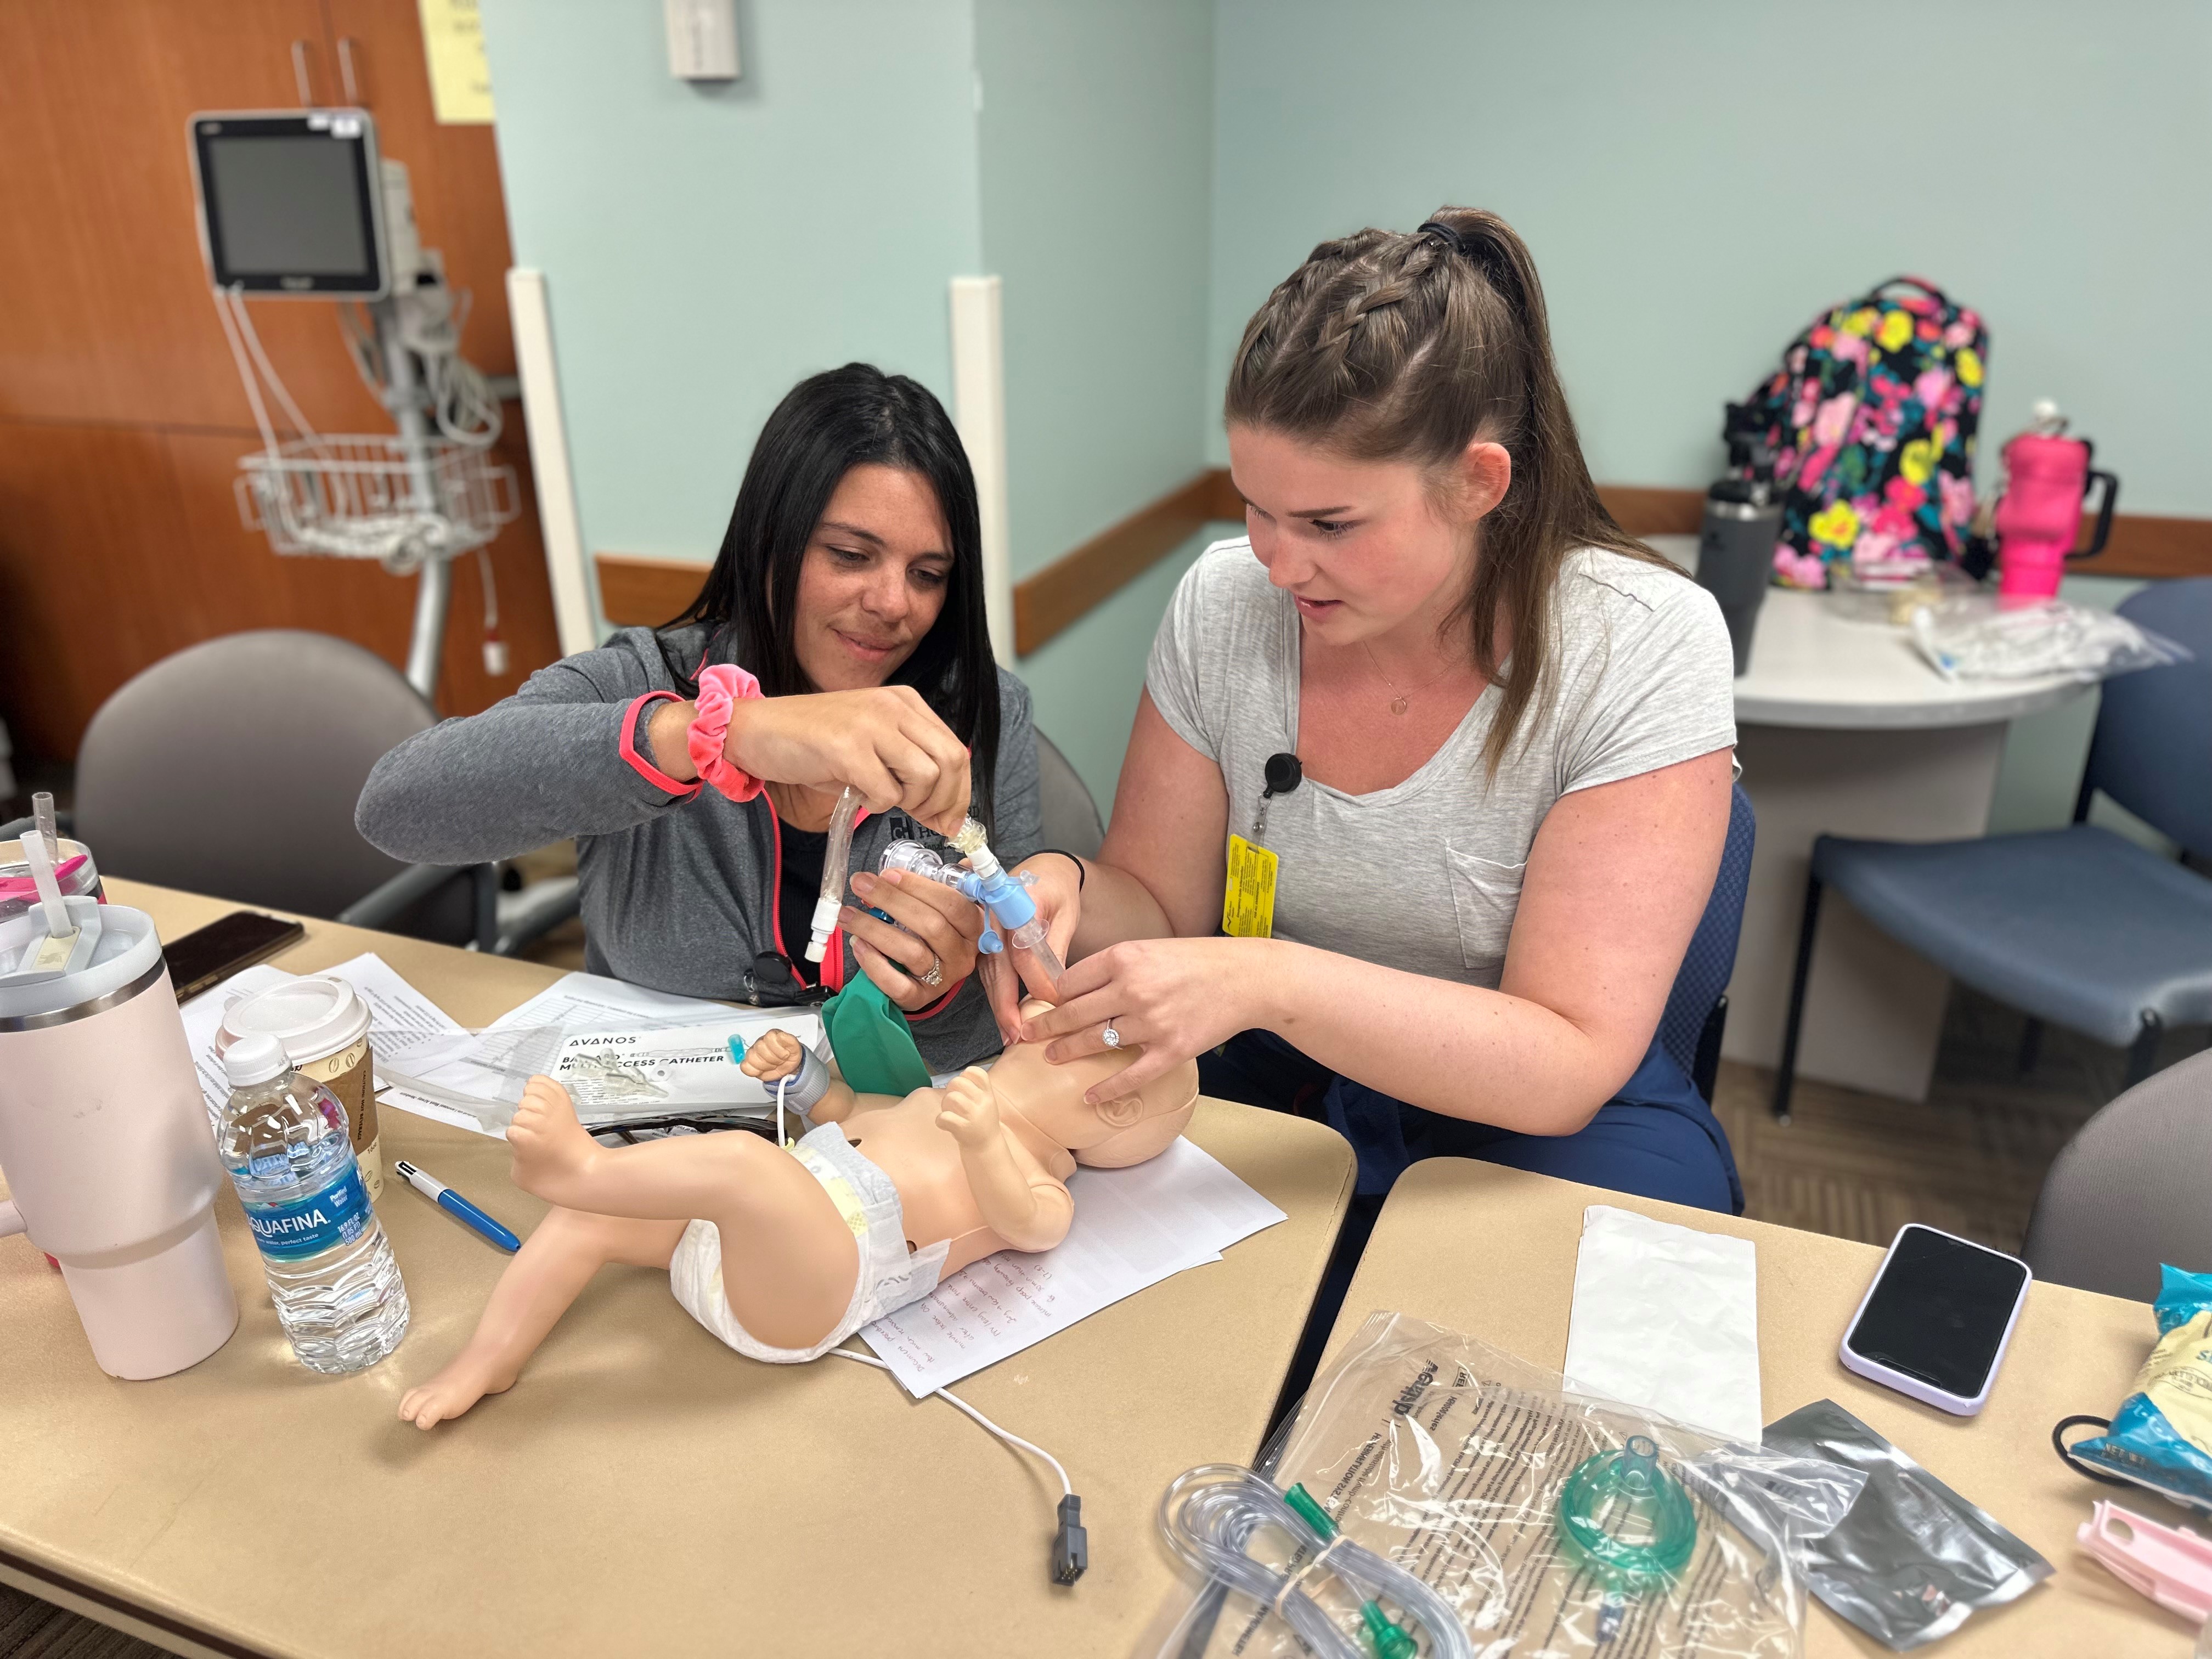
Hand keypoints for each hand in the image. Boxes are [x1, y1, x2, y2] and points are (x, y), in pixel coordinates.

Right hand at [733, 687, 971, 835]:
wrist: (757, 730)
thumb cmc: (813, 744)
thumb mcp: (872, 747)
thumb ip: (909, 769)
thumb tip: (946, 813)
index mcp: (905, 702)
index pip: (955, 749)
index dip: (960, 791)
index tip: (950, 819)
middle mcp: (893, 706)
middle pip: (949, 762)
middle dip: (943, 802)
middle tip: (922, 819)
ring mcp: (871, 724)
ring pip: (924, 777)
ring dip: (908, 802)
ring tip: (880, 799)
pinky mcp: (848, 747)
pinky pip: (886, 792)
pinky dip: (876, 804)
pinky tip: (856, 793)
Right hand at [738, 1028, 804, 1081]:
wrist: (789, 1067)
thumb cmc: (790, 1055)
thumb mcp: (795, 1047)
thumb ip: (790, 1040)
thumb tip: (781, 1036)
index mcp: (772, 1035)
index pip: (769, 1038)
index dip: (779, 1049)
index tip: (786, 1054)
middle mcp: (761, 1042)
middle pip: (760, 1047)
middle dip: (773, 1058)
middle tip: (780, 1061)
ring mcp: (753, 1052)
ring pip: (751, 1057)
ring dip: (765, 1065)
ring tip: (773, 1065)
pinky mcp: (749, 1063)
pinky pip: (745, 1067)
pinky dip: (754, 1071)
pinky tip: (763, 1070)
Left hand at [843, 867, 984, 1011]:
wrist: (933, 977)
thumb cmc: (936, 935)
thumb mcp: (947, 910)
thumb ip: (943, 887)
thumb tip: (944, 862)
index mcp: (973, 927)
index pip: (952, 903)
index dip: (919, 887)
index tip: (887, 874)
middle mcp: (962, 955)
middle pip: (930, 925)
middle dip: (891, 900)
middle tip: (860, 883)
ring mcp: (943, 979)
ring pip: (911, 952)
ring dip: (875, 929)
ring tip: (847, 914)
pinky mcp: (920, 999)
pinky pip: (898, 985)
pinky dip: (875, 965)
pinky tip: (857, 945)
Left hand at [934, 1067, 1001, 1147]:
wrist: (986, 1148)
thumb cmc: (981, 1122)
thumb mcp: (987, 1103)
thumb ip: (978, 1089)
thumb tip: (961, 1075)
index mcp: (988, 1095)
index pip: (977, 1073)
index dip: (965, 1074)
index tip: (964, 1085)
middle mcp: (983, 1103)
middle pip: (958, 1082)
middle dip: (950, 1088)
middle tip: (953, 1100)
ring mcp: (974, 1116)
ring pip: (952, 1098)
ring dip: (945, 1104)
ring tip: (949, 1112)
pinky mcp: (963, 1129)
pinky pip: (944, 1117)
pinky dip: (940, 1120)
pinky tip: (944, 1124)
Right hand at [979, 853, 1082, 1042]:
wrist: (1042, 870)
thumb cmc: (1057, 890)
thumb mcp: (1066, 912)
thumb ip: (1058, 945)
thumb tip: (1058, 986)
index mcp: (1015, 904)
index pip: (1023, 951)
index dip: (1038, 981)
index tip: (1053, 1004)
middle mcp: (993, 917)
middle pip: (998, 967)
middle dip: (1006, 1005)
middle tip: (1017, 1036)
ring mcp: (984, 930)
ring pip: (989, 974)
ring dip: (999, 1006)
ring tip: (1011, 1035)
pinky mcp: (984, 941)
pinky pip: (988, 972)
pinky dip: (997, 996)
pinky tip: (1006, 1018)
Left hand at [1021, 936, 1267, 1102]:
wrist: (1246, 978)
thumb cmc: (1198, 961)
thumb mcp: (1150, 949)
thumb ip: (1115, 966)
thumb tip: (1076, 987)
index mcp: (1124, 957)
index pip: (1071, 981)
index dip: (1050, 996)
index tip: (1038, 1006)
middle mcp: (1132, 989)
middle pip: (1074, 1013)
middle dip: (1045, 1027)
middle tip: (1026, 1036)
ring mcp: (1151, 1022)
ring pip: (1095, 1042)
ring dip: (1067, 1052)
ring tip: (1051, 1057)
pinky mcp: (1170, 1050)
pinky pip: (1129, 1075)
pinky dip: (1106, 1089)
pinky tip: (1089, 1096)